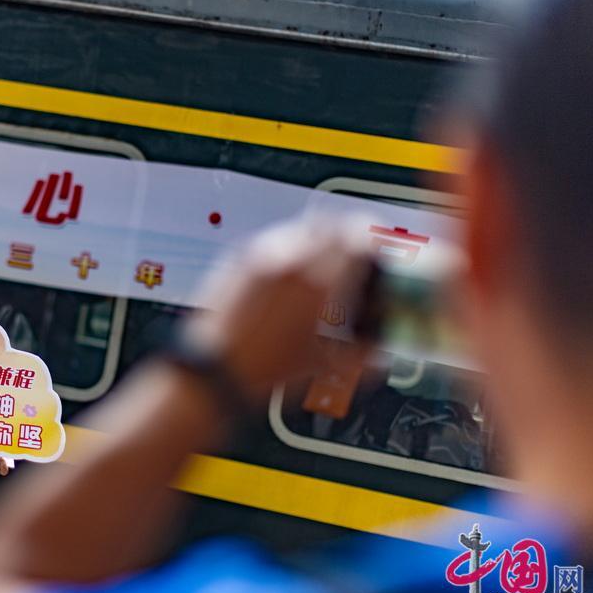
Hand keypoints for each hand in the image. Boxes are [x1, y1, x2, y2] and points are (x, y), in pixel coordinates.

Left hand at [185, 218, 370, 400]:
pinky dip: (286, 253)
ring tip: (316, 270)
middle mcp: (289, 260)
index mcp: (317, 281)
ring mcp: (259, 257)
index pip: (356, 235)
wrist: (213, 370)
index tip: (375, 248)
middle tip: (350, 254)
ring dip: (314, 243)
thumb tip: (379, 342)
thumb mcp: (326, 363)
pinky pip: (269, 242)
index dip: (372, 239)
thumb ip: (363, 350)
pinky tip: (285, 280)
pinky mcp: (236, 261)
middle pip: (329, 223)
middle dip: (344, 236)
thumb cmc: (262, 370)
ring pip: (297, 230)